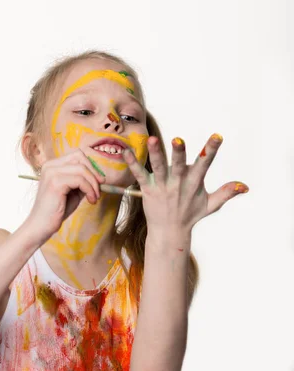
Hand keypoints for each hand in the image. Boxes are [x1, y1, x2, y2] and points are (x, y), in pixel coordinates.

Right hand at [25, 148, 105, 238]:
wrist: (41, 226)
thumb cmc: (56, 211)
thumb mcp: (73, 192)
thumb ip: (82, 181)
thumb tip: (99, 176)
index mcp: (52, 166)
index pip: (77, 155)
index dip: (91, 166)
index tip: (99, 181)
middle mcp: (50, 166)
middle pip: (80, 157)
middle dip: (93, 173)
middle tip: (99, 188)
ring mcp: (51, 173)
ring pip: (82, 169)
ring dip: (93, 184)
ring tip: (94, 198)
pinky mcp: (55, 183)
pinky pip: (80, 180)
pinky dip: (90, 190)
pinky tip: (91, 200)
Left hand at [122, 134, 249, 231]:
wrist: (169, 232)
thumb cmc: (190, 215)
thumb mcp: (210, 205)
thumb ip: (226, 193)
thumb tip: (245, 186)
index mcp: (193, 183)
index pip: (204, 164)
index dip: (211, 150)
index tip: (217, 136)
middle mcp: (178, 183)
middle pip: (179, 166)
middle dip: (179, 154)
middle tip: (178, 140)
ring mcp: (162, 186)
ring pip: (158, 168)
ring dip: (156, 154)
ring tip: (153, 140)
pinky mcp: (147, 189)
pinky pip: (139, 174)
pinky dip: (132, 164)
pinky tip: (126, 152)